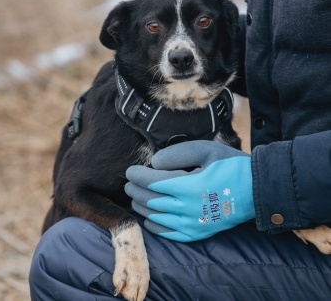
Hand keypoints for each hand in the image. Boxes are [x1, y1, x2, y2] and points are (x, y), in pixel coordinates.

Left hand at [125, 141, 254, 241]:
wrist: (256, 190)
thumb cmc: (230, 166)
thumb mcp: (206, 150)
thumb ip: (177, 153)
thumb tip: (154, 162)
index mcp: (189, 186)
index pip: (152, 182)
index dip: (137, 176)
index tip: (129, 170)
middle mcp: (187, 209)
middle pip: (150, 201)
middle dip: (135, 192)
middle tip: (127, 184)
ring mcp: (192, 224)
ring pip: (156, 218)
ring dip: (141, 208)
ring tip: (135, 198)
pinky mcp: (198, 233)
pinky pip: (169, 234)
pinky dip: (155, 226)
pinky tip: (150, 219)